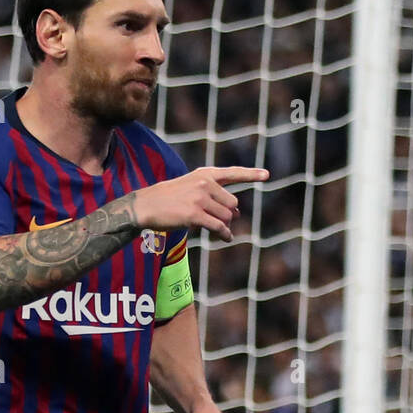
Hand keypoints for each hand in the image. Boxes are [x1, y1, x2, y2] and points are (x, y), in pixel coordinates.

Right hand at [134, 167, 268, 243]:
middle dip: (230, 215)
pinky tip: (224, 239)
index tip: (267, 175)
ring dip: (225, 227)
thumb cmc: (168, 199)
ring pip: (226, 217)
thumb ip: (214, 196)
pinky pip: (218, 227)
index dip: (251, 174)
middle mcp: (204, 183)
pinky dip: (224, 234)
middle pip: (232, 203)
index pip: (232, 173)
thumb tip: (236, 214)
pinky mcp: (194, 214)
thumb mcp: (191, 189)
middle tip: (222, 223)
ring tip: (219, 232)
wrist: (146, 205)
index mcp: (204, 174)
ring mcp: (200, 198)